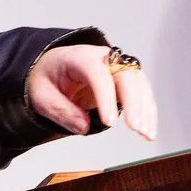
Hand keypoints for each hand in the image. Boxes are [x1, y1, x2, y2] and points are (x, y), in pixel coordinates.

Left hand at [29, 43, 159, 141]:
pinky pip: (141, 93)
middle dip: (134, 102)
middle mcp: (103, 58)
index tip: (109, 122)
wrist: (52, 67)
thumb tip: (84, 127)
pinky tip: (148, 129)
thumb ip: (62, 111)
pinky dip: (147, 111)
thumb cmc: (46, 78)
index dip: (106, 98)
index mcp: (79, 57)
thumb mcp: (41, 96)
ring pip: (139, 84)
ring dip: (145, 109)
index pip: (98, 74)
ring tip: (146, 134)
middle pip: (126, 76)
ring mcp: (117, 67)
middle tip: (135, 127)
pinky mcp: (124, 80)